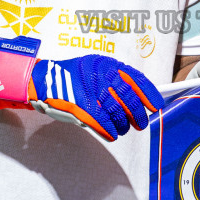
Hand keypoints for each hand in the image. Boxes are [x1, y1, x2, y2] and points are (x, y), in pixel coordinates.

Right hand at [30, 55, 161, 141]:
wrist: (43, 81)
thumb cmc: (70, 76)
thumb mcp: (94, 67)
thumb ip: (113, 77)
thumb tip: (137, 96)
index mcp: (107, 65)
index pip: (136, 79)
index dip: (149, 94)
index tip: (156, 105)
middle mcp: (102, 76)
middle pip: (130, 99)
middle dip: (138, 114)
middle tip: (141, 123)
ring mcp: (92, 92)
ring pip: (118, 114)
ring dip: (124, 125)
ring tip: (123, 128)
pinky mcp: (83, 108)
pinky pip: (104, 124)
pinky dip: (110, 132)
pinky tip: (111, 134)